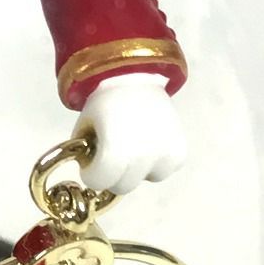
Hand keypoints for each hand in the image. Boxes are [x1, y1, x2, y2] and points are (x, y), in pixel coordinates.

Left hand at [73, 73, 185, 194]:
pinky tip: (147, 146)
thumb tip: (90, 169)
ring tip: (130, 148)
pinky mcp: (180, 151)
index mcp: (115, 148)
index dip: (91, 174)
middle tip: (109, 155)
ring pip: (145, 179)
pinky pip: (164, 170)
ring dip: (135, 170)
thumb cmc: (104, 103)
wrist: (135, 79)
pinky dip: (155, 164)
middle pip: (122, 186)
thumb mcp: (84, 127)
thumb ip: (83, 153)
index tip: (91, 163)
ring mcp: (164, 153)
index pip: (100, 182)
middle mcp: (143, 154)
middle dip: (112, 174)